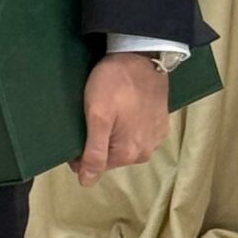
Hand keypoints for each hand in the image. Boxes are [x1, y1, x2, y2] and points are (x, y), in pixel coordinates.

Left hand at [70, 53, 170, 185]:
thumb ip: (94, 153)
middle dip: (99, 142)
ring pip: (126, 144)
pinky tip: (124, 109)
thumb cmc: (115, 84)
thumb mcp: (97, 117)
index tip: (76, 132)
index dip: (82, 152)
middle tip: (91, 117)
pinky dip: (129, 126)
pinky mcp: (161, 123)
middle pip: (113, 156)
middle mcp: (146, 151)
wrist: (142, 55)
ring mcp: (156, 137)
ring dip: (115, 134)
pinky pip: (139, 133)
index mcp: (129, 154)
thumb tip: (86, 182)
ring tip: (109, 111)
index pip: (97, 166)